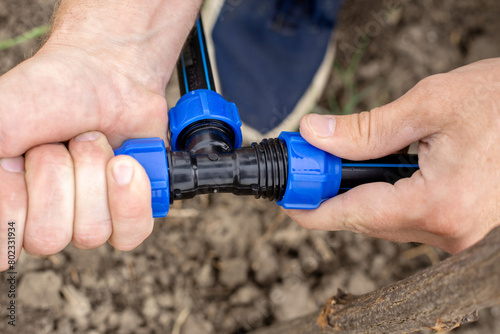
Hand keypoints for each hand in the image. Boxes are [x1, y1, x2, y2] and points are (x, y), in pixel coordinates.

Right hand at [0, 0, 202, 269]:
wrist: (113, 76)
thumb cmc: (55, 91)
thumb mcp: (7, 111)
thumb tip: (0, 165)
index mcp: (7, 201)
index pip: (2, 244)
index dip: (12, 196)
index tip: (17, 155)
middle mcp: (44, 218)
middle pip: (47, 237)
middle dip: (56, 175)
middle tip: (61, 142)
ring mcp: (88, 219)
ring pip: (90, 232)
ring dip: (93, 173)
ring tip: (91, 141)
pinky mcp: (126, 214)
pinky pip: (131, 232)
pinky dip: (131, 197)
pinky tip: (126, 164)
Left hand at [287, 58, 499, 253]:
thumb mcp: (430, 104)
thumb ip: (366, 128)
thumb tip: (316, 134)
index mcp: (439, 205)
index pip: (352, 214)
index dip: (310, 206)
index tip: (284, 196)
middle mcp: (449, 232)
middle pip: (366, 220)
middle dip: (333, 193)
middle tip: (311, 163)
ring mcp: (458, 235)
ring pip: (386, 220)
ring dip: (360, 193)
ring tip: (342, 162)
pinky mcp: (462, 227)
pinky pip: (409, 218)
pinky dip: (387, 196)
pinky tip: (381, 172)